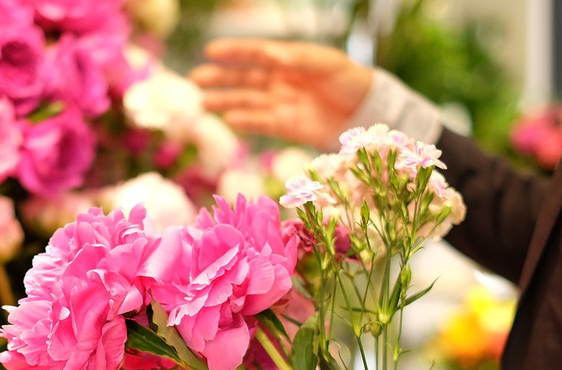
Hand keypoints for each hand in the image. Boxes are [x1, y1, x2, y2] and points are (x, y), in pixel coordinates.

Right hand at [189, 38, 372, 148]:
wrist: (366, 112)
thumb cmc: (349, 80)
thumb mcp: (329, 63)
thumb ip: (300, 58)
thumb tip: (272, 55)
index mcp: (288, 59)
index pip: (255, 53)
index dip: (233, 51)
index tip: (211, 50)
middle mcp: (279, 81)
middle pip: (244, 79)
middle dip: (219, 78)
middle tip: (194, 79)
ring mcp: (280, 104)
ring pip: (246, 102)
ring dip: (225, 101)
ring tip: (203, 102)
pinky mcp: (285, 126)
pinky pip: (261, 123)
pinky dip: (246, 121)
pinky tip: (230, 119)